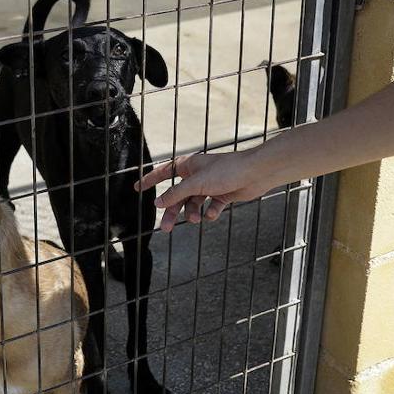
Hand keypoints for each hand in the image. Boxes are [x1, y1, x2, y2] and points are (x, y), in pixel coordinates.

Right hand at [135, 151, 267, 232]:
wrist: (255, 173)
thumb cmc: (227, 170)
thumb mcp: (196, 183)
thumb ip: (176, 193)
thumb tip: (158, 203)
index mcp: (188, 165)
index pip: (164, 173)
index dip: (150, 180)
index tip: (138, 188)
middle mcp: (197, 175)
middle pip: (179, 195)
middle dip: (173, 211)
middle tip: (165, 228)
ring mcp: (210, 185)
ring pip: (194, 203)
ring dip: (193, 213)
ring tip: (196, 219)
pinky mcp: (223, 194)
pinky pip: (211, 207)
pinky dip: (211, 212)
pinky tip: (213, 214)